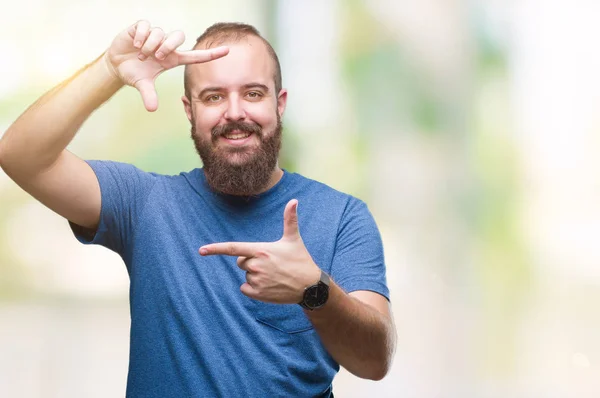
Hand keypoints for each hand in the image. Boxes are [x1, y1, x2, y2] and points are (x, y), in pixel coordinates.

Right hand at [104, 20, 228, 110]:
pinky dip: (140, 36)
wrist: (116, 63)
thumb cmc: (134, 73)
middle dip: (167, 47)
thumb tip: (152, 109)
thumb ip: (149, 95)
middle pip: (178, 36)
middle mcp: (166, 45)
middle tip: (156, 58)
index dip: (210, 54)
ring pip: (160, 33)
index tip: (227, 51)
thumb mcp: (142, 85)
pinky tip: (135, 44)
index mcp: (172, 59)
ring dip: (150, 45)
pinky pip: (146, 26)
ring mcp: (154, 35)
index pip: (195, 56)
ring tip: (141, 55)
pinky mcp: (140, 27)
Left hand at [199, 199, 320, 303]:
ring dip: (255, 276)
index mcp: (261, 250)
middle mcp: (256, 265)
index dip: (216, 249)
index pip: (233, 248)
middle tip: (271, 264)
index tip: (201, 250)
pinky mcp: (258, 294)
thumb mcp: (293, 239)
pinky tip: (269, 286)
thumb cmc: (300, 259)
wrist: (309, 286)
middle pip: (241, 262)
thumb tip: (294, 200)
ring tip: (274, 276)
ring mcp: (257, 280)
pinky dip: (253, 289)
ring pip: (245, 276)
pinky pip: (245, 289)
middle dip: (251, 262)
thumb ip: (290, 219)